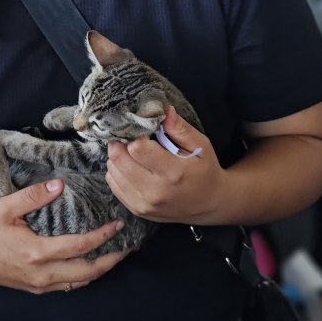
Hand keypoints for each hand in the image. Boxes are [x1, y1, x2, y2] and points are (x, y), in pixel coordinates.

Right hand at [0, 178, 128, 292]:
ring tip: (112, 257)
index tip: (117, 225)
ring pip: (78, 284)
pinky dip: (81, 278)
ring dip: (97, 271)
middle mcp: (41, 273)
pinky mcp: (31, 288)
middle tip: (126, 248)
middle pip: (87, 272)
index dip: (103, 236)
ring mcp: (37, 284)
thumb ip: (34, 196)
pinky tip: (85, 267)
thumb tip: (60, 185)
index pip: (81, 246)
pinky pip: (65, 287)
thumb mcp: (5, 207)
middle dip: (110, 261)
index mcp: (37, 252)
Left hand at [106, 106, 223, 223]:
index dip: (135, 134)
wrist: (209, 204)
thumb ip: (180, 128)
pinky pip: (114, 186)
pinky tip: (129, 166)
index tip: (140, 129)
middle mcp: (156, 191)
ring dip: (117, 157)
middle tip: (127, 137)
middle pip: (119, 160)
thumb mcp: (201, 146)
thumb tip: (163, 110)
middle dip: (120, 143)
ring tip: (130, 152)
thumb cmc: (205, 170)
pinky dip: (116, 172)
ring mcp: (144, 204)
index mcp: (174, 172)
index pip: (137, 148)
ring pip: (113, 172)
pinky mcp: (137, 210)